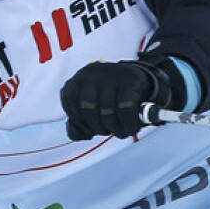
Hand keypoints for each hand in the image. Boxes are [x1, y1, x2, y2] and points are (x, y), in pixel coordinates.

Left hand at [60, 59, 174, 139]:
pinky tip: (132, 127)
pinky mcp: (130, 82)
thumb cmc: (112, 98)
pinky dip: (129, 123)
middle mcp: (92, 74)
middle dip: (98, 127)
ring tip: (122, 132)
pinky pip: (126, 108)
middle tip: (109, 132)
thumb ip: (79, 124)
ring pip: (107, 110)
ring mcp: (112, 75)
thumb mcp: (93, 108)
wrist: (139, 82)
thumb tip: (79, 134)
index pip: (70, 101)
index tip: (92, 129)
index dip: (81, 121)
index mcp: (79, 79)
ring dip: (116, 129)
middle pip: (88, 107)